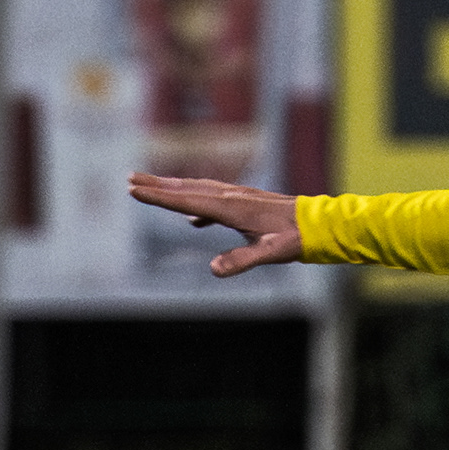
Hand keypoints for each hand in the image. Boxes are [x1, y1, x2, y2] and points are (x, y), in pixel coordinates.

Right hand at [126, 175, 302, 275]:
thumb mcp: (270, 253)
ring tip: (152, 188)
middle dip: (158, 185)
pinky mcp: (246, 203)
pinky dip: (197, 204)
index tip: (134, 190)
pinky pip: (214, 200)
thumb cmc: (295, 239)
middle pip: (187, 188)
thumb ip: (242, 260)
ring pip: (199, 190)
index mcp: (231, 207)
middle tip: (130, 179)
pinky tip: (193, 220)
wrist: (318, 224)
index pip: (187, 200)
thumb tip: (214, 270)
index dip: (159, 197)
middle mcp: (231, 196)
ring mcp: (238, 197)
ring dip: (174, 189)